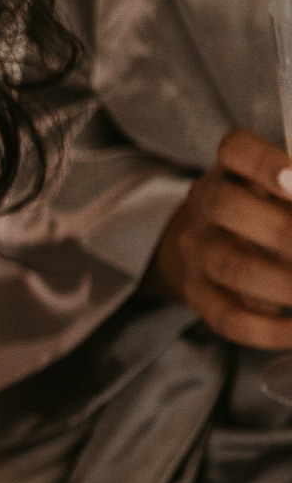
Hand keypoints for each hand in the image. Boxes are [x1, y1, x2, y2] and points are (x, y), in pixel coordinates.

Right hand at [147, 129, 291, 348]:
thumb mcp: (280, 188)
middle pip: (226, 206)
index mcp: (232, 171)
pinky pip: (230, 318)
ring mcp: (199, 254)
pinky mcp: (200, 297)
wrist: (205, 248)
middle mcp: (205, 209)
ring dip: (286, 284)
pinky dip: (271, 331)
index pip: (235, 151)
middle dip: (283, 230)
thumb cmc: (264, 210)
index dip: (265, 164)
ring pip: (233, 266)